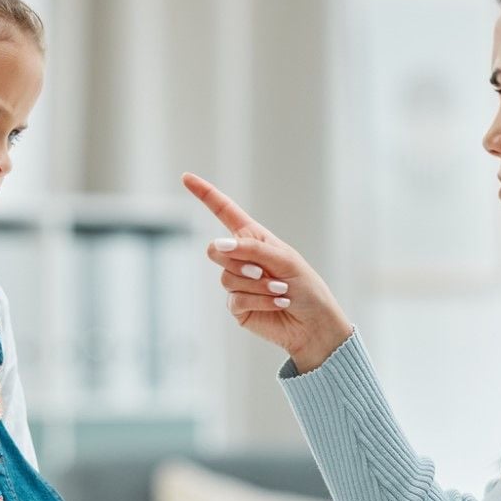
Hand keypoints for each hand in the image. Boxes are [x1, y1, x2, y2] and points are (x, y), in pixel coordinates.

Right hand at [181, 172, 353, 373]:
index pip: (224, 211)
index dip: (205, 194)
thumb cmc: (306, 287)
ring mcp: (237, 283)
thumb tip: (217, 246)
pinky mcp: (237, 306)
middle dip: (238, 260)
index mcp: (253, 238)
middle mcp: (242, 258)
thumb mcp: (284, 259)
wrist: (314, 324)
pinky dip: (259, 300)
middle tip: (263, 271)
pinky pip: (235, 298)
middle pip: (215, 250)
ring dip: (257, 285)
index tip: (186, 177)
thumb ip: (251, 249)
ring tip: (280, 290)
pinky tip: (277, 304)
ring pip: (226, 277)